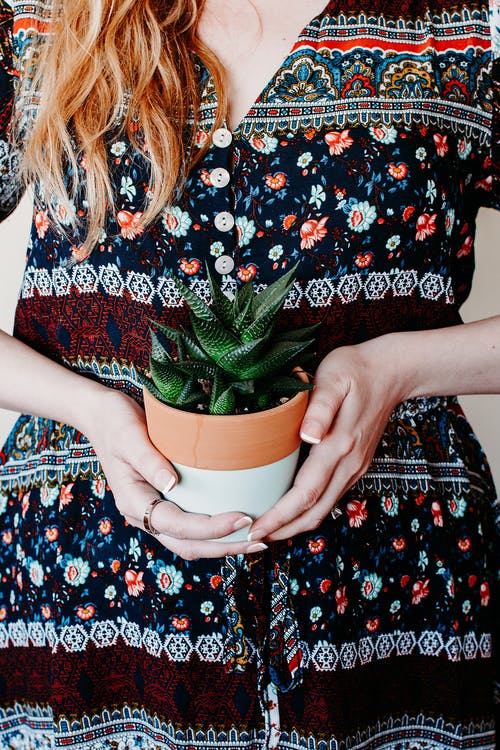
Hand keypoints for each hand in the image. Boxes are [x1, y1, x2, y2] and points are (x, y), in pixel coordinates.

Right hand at [83, 388, 265, 558]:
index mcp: (133, 502)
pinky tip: (236, 525)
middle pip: (187, 544)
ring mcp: (152, 512)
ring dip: (222, 545)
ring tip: (255, 540)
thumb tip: (173, 485)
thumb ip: (149, 460)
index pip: (177, 525)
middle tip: (260, 542)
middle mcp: (142, 514)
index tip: (243, 518)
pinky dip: (214, 532)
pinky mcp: (162, 504)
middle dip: (224, 546)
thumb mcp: (130, 435)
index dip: (212, 527)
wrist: (102, 417)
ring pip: (189, 542)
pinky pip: (190, 528)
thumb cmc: (116, 422)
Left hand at [248, 336, 407, 541]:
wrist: (391, 372)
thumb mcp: (334, 379)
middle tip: (250, 538)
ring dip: (295, 524)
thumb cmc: (355, 370)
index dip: (279, 516)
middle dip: (283, 530)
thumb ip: (320, 408)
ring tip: (266, 530)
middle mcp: (349, 463)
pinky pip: (329, 496)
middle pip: (315, 511)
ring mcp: (354, 466)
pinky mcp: (354, 464)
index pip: (305, 493)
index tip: (255, 529)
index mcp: (339, 446)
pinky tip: (288, 510)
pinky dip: (307, 511)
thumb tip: (308, 435)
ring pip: (323, 508)